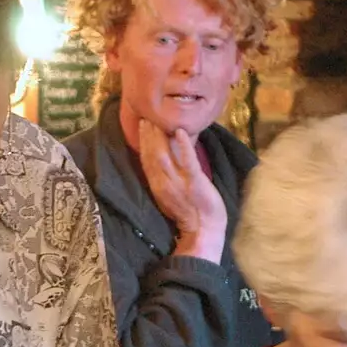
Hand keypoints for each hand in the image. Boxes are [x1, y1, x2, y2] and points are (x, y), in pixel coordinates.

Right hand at [137, 119, 225, 262]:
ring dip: (159, 137)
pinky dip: (183, 146)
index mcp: (157, 186)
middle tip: (147, 115)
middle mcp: (163, 183)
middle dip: (148, 135)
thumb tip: (164, 156)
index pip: (146, 160)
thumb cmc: (191, 211)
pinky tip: (180, 131)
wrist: (204, 230)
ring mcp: (178, 183)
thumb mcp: (171, 193)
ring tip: (157, 120)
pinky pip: (187, 162)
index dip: (143, 141)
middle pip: (151, 155)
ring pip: (163, 156)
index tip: (142, 123)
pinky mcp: (195, 183)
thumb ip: (165, 176)